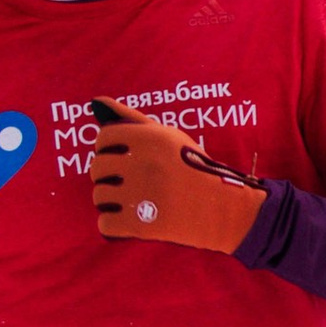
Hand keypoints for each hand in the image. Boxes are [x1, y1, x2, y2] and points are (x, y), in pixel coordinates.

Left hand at [89, 100, 265, 253]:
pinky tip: (133, 220)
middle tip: (132, 183)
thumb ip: (133, 119)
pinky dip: (115, 225)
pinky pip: (105, 223)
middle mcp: (143, 164)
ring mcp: (140, 195)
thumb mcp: (172, 137)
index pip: (104, 139)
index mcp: (151, 139)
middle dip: (110, 177)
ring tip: (135, 202)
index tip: (125, 159)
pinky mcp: (140, 225)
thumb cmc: (197, 170)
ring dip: (112, 201)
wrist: (228, 211)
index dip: (109, 150)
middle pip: (98, 168)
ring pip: (99, 196)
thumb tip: (96, 101)